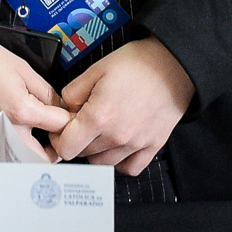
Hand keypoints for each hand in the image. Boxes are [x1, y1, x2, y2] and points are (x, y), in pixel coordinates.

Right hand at [0, 9, 69, 152]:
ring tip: (28, 135)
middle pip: (41, 159)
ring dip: (27, 153)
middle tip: (51, 137)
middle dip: (52, 150)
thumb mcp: (22, 67)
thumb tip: (56, 107)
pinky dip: (4, 147)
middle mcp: (4, 131)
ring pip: (16, 160)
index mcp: (21, 111)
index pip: (60, 127)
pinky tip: (3, 129)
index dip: (66, 119)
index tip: (64, 118)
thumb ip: (45, 91)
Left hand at [50, 37, 194, 173]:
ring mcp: (136, 144)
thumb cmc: (138, 63)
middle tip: (83, 121)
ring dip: (96, 150)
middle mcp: (117, 136)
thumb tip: (63, 110)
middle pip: (83, 154)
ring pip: (103, 163)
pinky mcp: (153, 147)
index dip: (58, 137)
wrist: (173, 64)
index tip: (62, 127)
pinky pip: (129, 168)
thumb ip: (72, 93)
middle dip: (78, 139)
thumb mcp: (96, 69)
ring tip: (101, 130)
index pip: (66, 147)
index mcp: (99, 116)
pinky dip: (120, 161)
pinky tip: (118, 145)